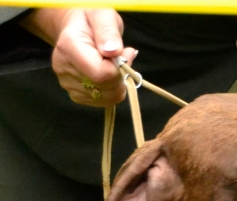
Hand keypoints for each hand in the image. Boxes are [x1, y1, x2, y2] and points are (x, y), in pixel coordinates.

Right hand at [21, 7, 136, 107]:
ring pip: (107, 98)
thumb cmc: (90, 19)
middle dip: (121, 76)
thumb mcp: (102, 14)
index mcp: (68, 47)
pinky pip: (103, 102)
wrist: (75, 28)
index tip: (125, 53)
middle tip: (121, 57)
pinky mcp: (75, 95)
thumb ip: (108, 31)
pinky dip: (112, 91)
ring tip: (112, 64)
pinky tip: (107, 75)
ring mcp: (68, 84)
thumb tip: (113, 51)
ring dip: (118, 84)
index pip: (101, 74)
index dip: (120, 69)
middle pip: (105, 88)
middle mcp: (63, 68)